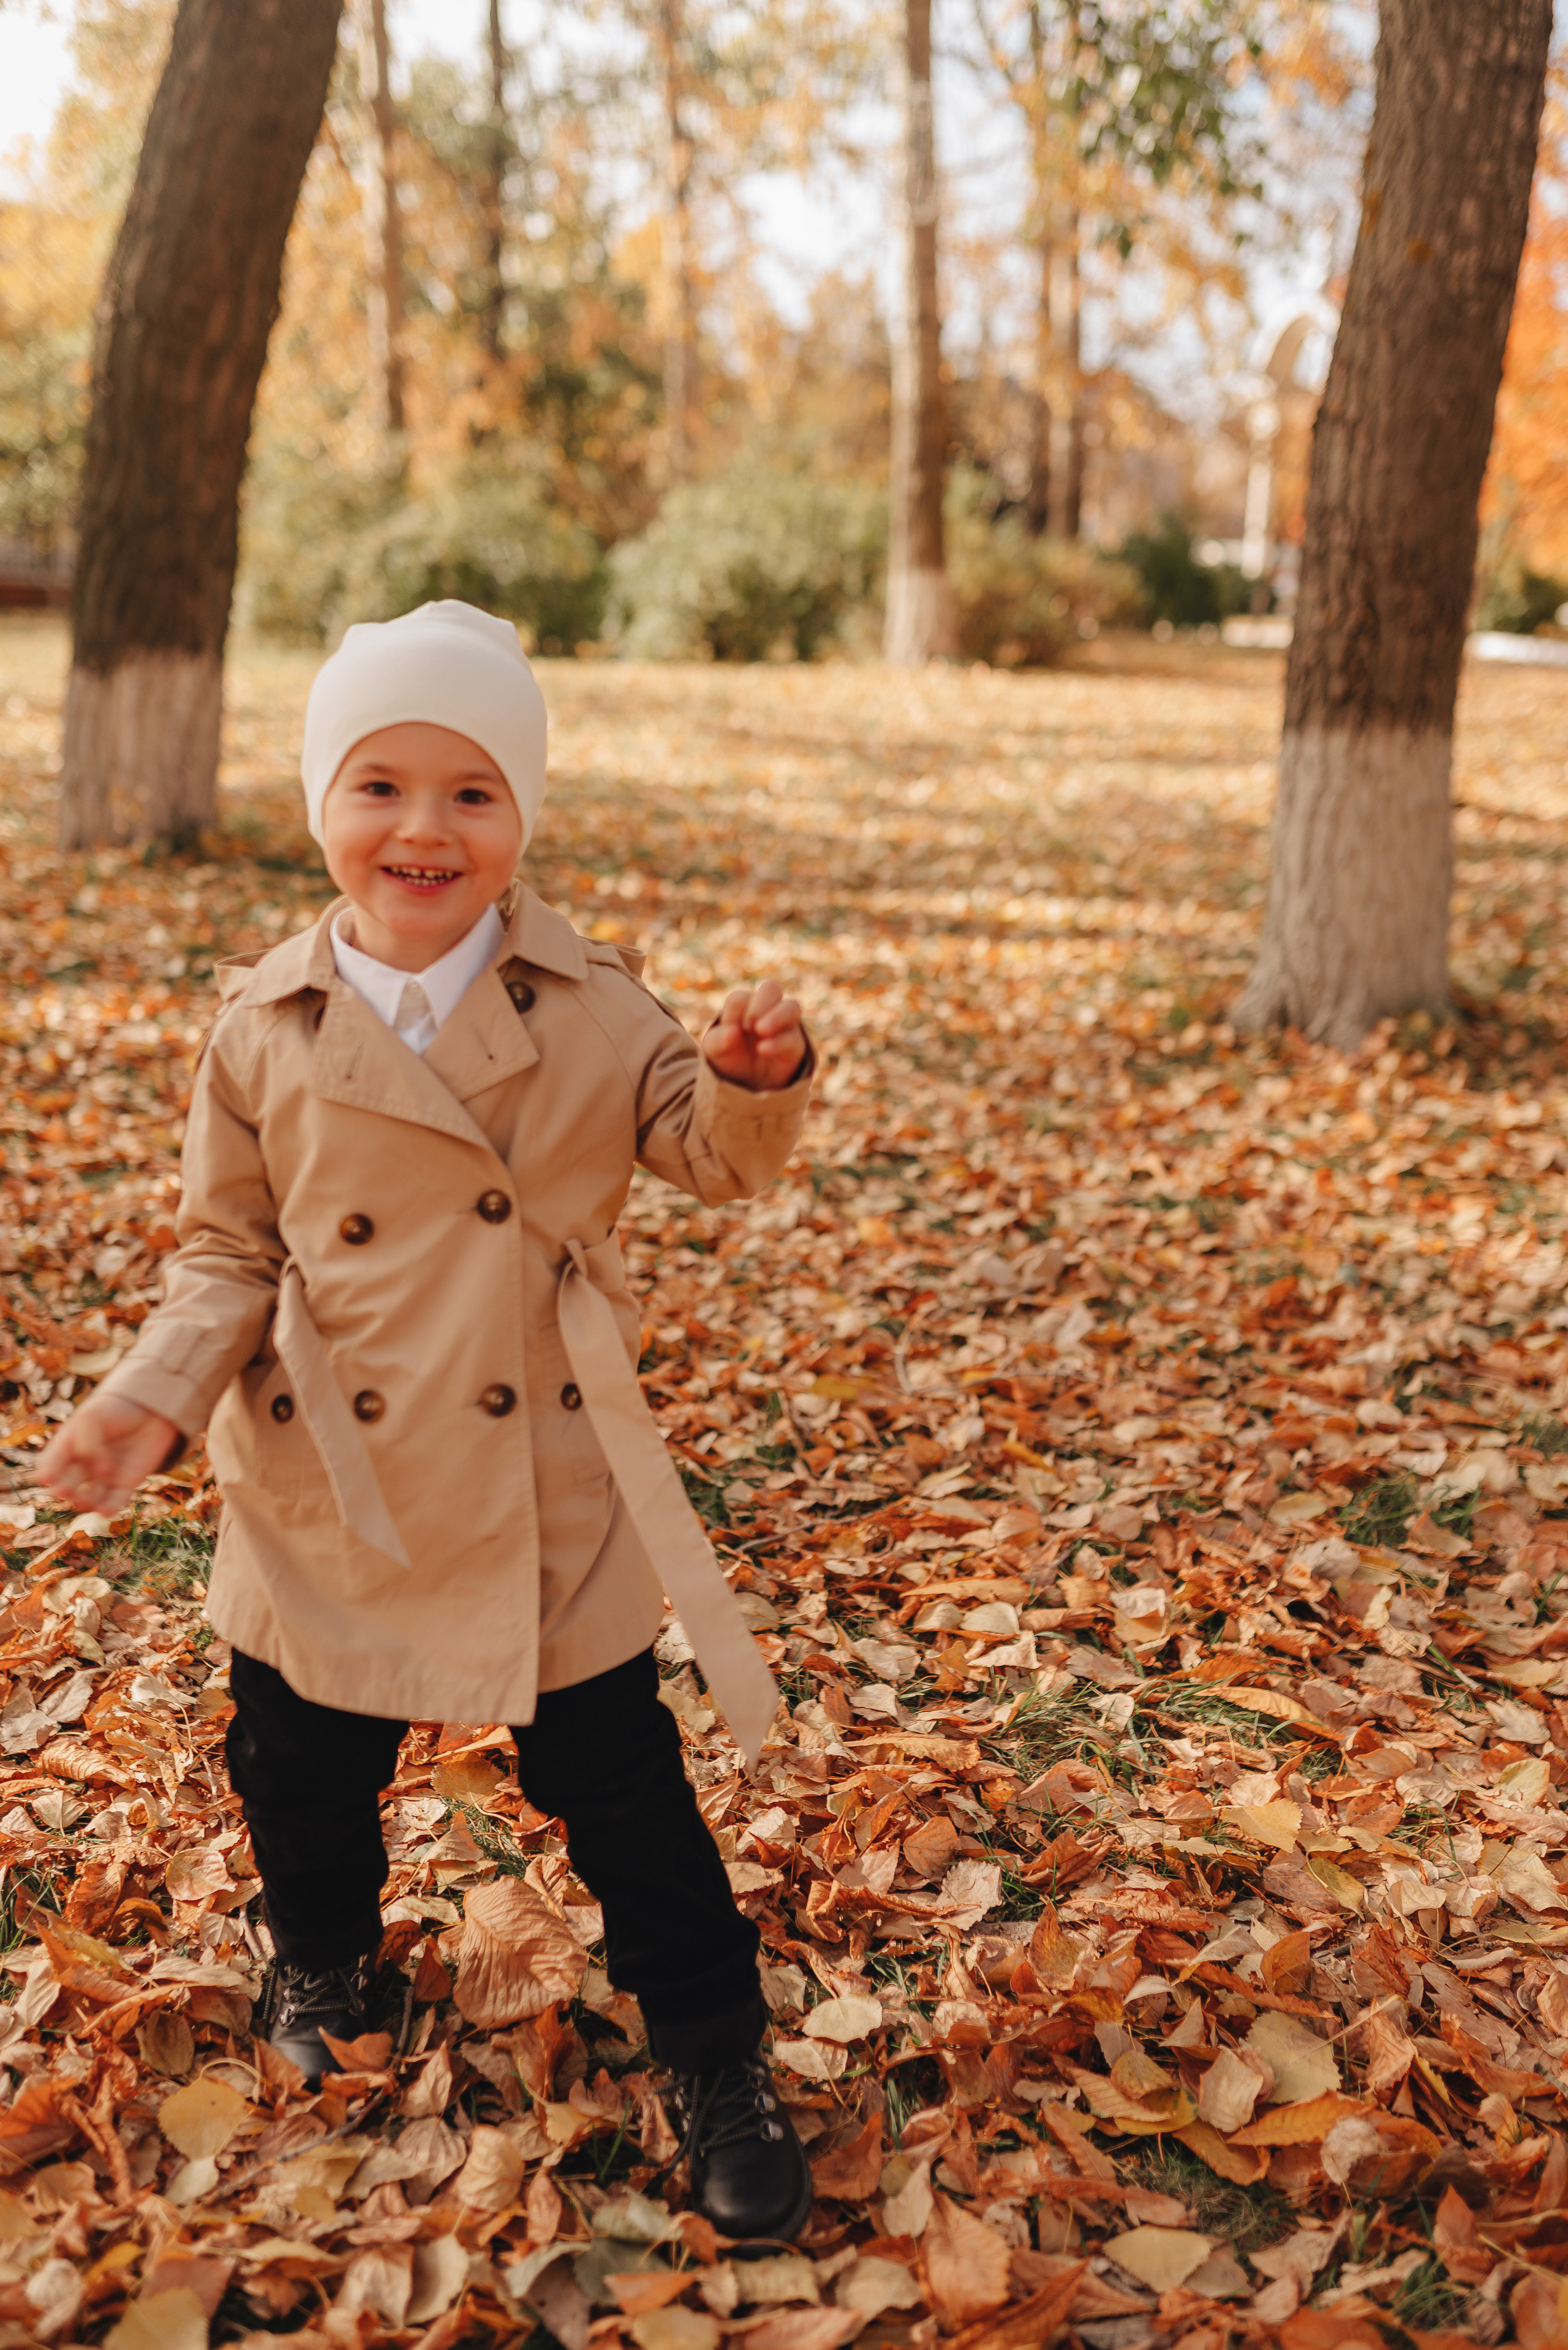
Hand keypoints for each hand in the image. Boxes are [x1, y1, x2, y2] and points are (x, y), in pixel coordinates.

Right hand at [36, 1392, 181, 1516]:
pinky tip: (105, 1510)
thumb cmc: (114, 1411)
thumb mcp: (92, 1417)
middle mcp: (82, 1467)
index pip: (50, 1466)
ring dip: (85, 1503)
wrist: (147, 1409)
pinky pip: (115, 1502)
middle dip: (65, 1490)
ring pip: (88, 1499)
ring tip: (86, 1501)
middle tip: (67, 1490)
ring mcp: (103, 1477)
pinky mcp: (125, 1484)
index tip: (47, 1478)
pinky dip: (109, 1509)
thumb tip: (99, 1471)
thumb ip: (87, 1442)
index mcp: (67, 1449)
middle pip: (67, 1485)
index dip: (47, 1474)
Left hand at [702, 979, 808, 1091]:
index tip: (732, 1027)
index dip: (736, 1011)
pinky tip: (763, 1049)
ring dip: (777, 1016)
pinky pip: (793, 1037)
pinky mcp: (795, 1044)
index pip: (741, 998)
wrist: (747, 1084)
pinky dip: (778, 1042)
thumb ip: (718, 1039)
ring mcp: (784, 1025)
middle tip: (748, 1025)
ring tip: (761, 1030)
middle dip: (760, 1003)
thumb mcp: (715, 1050)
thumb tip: (733, 1032)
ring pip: (791, 1006)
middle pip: (771, 988)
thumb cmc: (730, 1058)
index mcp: (743, 1006)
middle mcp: (766, 1010)